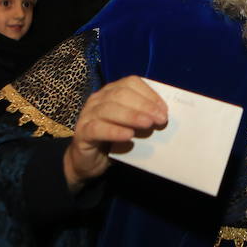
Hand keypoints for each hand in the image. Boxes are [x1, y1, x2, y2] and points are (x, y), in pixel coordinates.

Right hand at [63, 76, 167, 191]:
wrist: (89, 162)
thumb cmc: (114, 141)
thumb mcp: (131, 127)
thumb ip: (143, 118)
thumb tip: (162, 116)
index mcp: (111, 92)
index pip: (130, 83)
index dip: (149, 94)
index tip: (164, 109)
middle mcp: (98, 99)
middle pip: (120, 94)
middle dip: (144, 105)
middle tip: (160, 119)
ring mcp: (87, 115)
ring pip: (108, 109)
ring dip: (131, 116)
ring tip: (148, 124)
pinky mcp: (82, 133)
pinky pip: (97, 129)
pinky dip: (114, 131)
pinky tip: (128, 136)